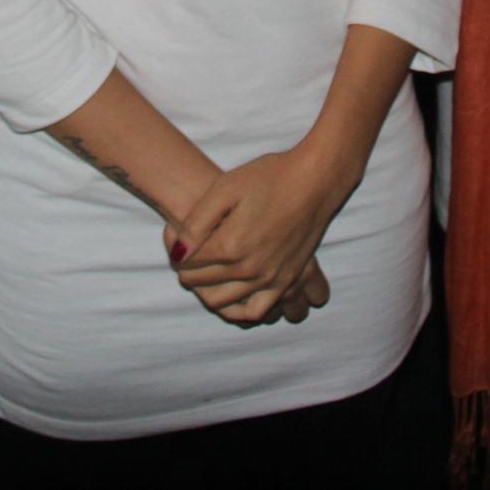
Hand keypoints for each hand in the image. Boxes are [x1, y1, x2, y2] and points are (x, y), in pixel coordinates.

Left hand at [164, 143, 356, 325]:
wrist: (314, 181)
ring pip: (222, 302)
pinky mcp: (286, 281)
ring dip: (206, 290)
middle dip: (188, 271)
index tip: (176, 240)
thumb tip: (178, 251)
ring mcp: (269, 279)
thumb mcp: (224, 188)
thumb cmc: (268, 177)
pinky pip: (256, 311)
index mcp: (229, 245)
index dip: (176, 253)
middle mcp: (248, 269)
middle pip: (201, 284)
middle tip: (188, 254)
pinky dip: (237, 310)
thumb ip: (197, 222)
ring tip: (206, 271)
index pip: (186, 265)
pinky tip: (231, 295)